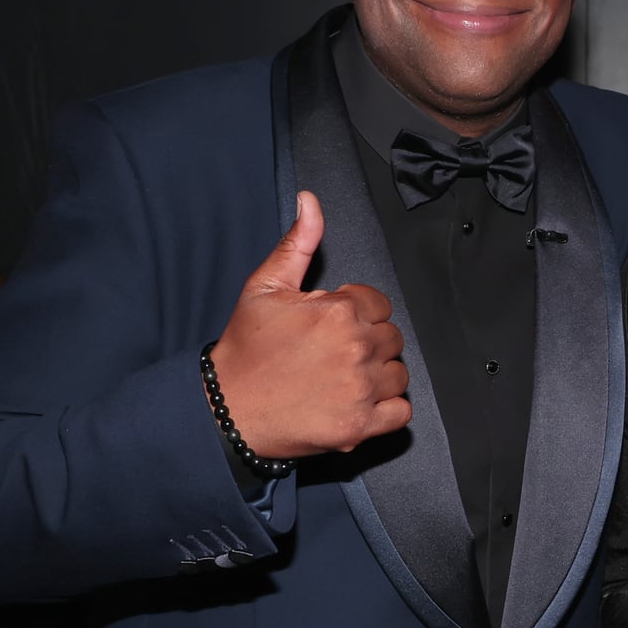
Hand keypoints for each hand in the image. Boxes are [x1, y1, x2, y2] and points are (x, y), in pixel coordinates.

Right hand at [209, 192, 411, 457]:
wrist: (226, 408)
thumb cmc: (246, 348)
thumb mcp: (266, 287)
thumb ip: (298, 243)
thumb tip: (311, 201)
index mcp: (339, 311)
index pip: (380, 306)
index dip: (357, 314)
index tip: (333, 327)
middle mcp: (355, 348)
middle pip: (391, 338)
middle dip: (368, 343)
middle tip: (333, 354)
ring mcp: (360, 390)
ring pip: (398, 374)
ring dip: (378, 376)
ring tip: (343, 378)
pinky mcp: (360, 426)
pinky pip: (401, 411)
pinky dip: (386, 409)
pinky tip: (357, 402)